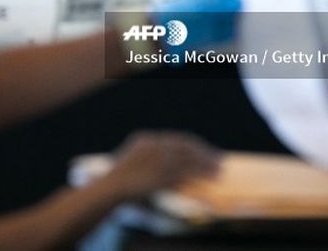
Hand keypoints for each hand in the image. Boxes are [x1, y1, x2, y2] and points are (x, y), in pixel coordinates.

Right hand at [102, 131, 219, 200]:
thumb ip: (148, 157)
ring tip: (219, 169)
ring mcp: (156, 161)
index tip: (205, 149)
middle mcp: (153, 147)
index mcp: (145, 140)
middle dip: (203, 152)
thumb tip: (169, 163)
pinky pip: (184, 174)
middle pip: (185, 147)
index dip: (193, 144)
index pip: (176, 139)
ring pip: (187, 160)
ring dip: (205, 164)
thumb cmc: (119, 179)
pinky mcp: (160, 176)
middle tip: (219, 158)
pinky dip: (198, 175)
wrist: (109, 188)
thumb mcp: (132, 160)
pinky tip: (209, 177)